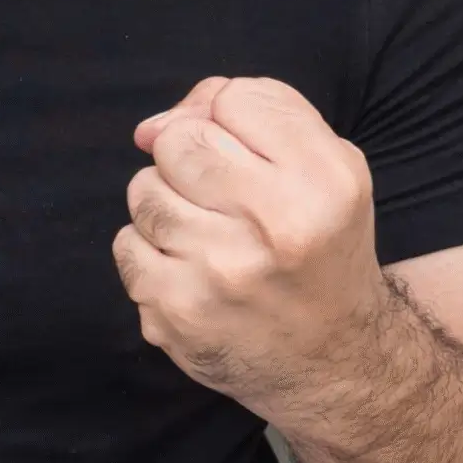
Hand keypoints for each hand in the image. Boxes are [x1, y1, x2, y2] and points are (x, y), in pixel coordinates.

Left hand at [111, 76, 397, 422]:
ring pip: (143, 191)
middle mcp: (278, 228)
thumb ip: (254, 111)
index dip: (234, 123)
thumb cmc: (320, 247)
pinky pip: (126, 245)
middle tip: (225, 201)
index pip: (234, 99)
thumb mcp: (323, 166)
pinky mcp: (177, 312)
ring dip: (167, 206)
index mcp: (324, 183)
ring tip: (211, 237)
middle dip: (190, 159)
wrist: (336, 363)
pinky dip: (150, 253)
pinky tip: (193, 273)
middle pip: (178, 140)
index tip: (254, 160)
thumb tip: (150, 126)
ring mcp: (221, 274)